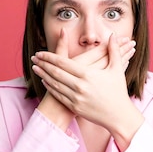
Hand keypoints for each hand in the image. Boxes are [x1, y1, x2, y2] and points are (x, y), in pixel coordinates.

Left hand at [31, 31, 143, 149]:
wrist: (118, 115)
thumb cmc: (118, 91)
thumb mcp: (117, 69)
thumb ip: (113, 51)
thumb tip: (113, 35)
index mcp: (88, 75)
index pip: (63, 63)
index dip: (49, 57)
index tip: (40, 53)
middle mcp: (80, 86)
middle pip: (55, 73)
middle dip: (43, 65)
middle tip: (33, 58)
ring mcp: (76, 98)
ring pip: (55, 84)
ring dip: (43, 75)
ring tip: (36, 68)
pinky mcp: (75, 107)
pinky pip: (59, 95)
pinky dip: (50, 87)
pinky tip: (45, 81)